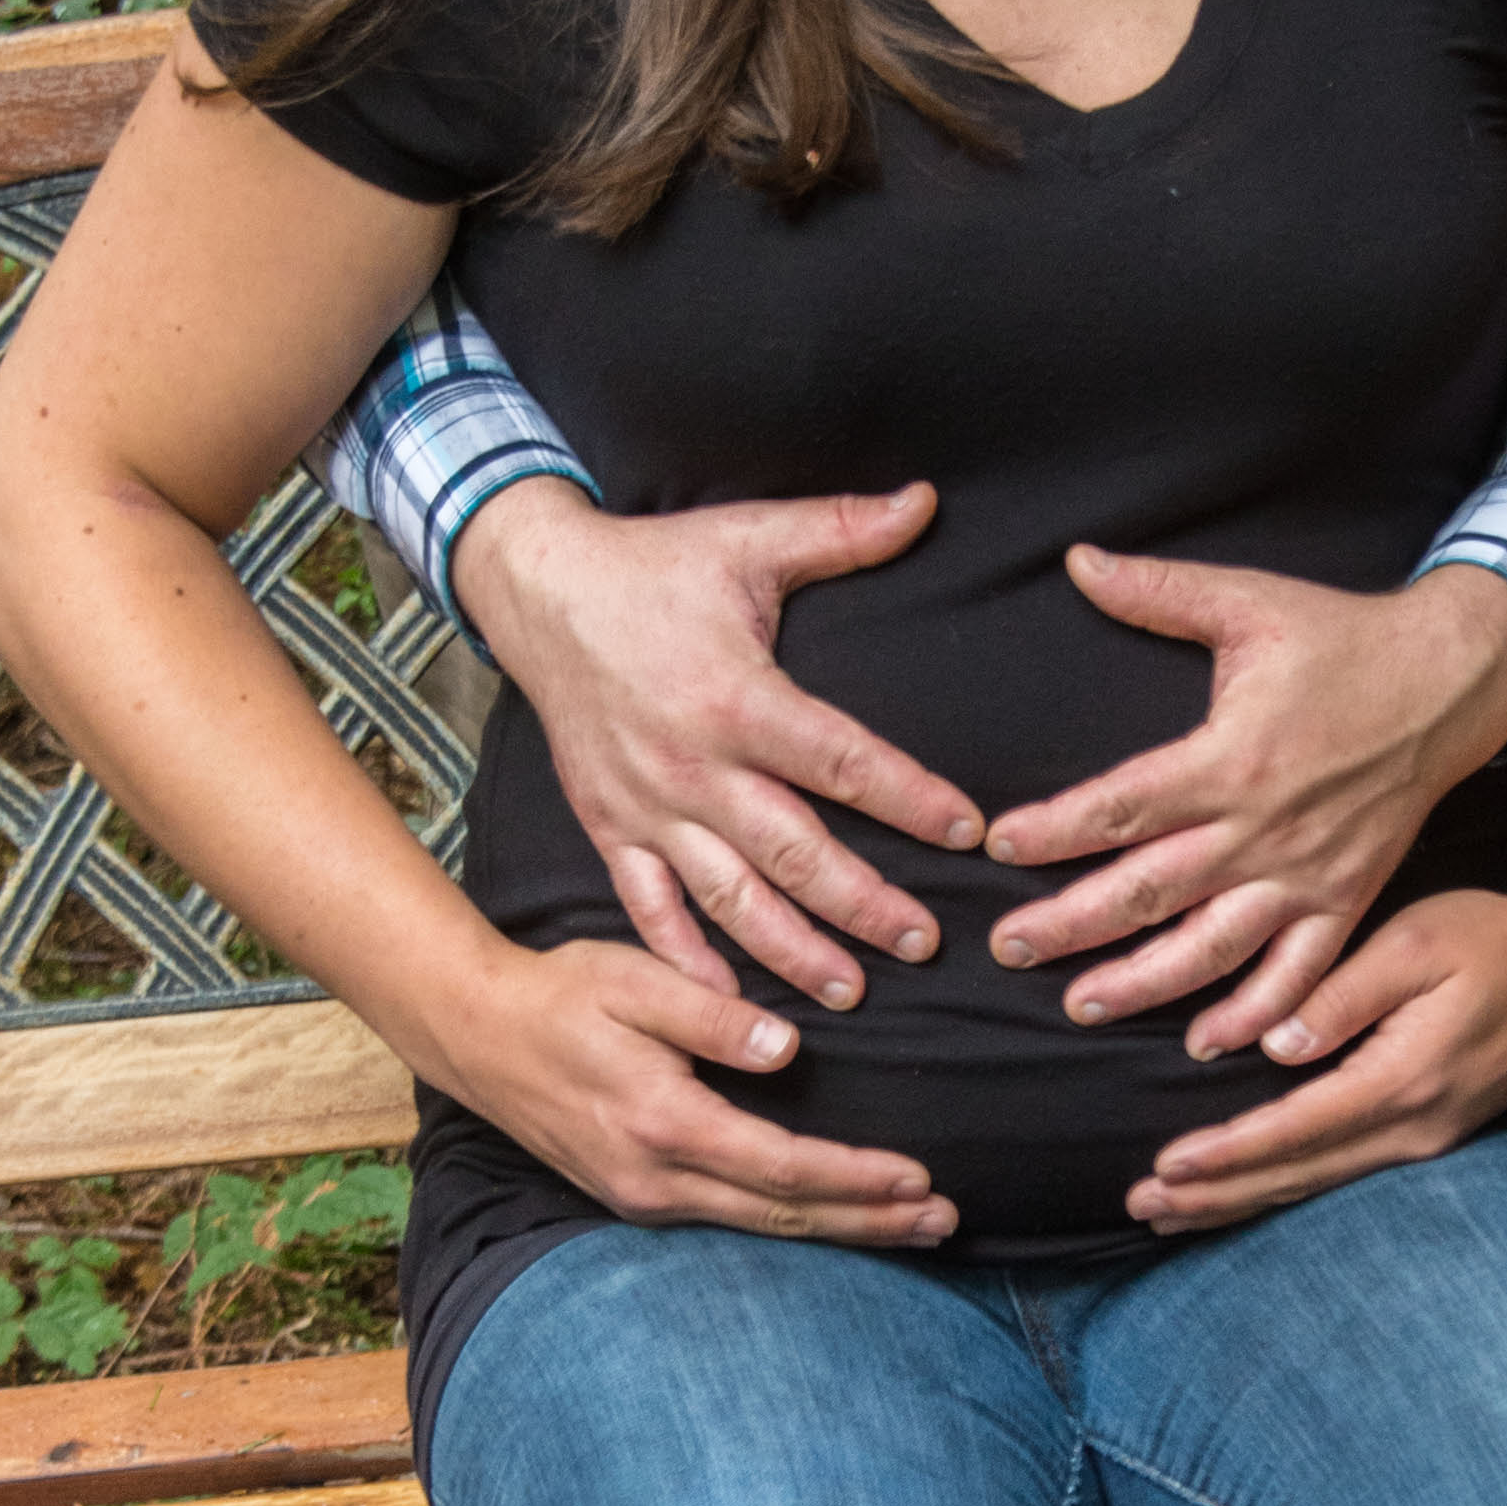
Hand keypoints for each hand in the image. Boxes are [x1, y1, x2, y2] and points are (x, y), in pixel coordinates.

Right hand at [453, 934, 955, 1246]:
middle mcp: (655, 1178)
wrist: (479, 1035)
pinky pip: (732, 1220)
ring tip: (911, 1226)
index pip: (782, 1167)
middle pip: (783, 1215)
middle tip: (944, 1219)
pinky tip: (835, 1217)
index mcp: (663, 1123)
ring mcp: (643, 1197)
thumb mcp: (633, 979)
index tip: (919, 1175)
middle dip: (869, 1220)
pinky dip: (794, 1222)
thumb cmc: (562, 994)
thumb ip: (711, 1013)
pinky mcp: (637, 1197)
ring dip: (841, 1228)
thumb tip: (788, 1049)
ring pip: (760, 1228)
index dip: (855, 1176)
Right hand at [457, 477, 981, 1007]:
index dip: (913, 799)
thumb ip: (842, 529)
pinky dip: (685, 962)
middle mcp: (692, 765)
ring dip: (791, 952)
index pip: (845, 762)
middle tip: (924, 944)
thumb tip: (927, 501)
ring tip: (850, 993)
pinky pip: (648, 909)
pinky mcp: (609, 827)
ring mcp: (646, 806)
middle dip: (864, 905)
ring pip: (729, 898)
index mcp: (737, 697)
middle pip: (795, 853)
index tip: (970, 833)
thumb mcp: (748, 538)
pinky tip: (730, 1005)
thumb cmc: (653, 566)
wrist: (536, 588)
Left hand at [983, 556, 1506, 1051]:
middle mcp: (1263, 828)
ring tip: (1080, 1005)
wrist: (1451, 680)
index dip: (1053, 830)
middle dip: (1072, 926)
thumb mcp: (1249, 600)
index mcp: (1230, 757)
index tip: (997, 848)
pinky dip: (1255, 1015)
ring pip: (1213, 947)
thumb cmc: (1342, 637)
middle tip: (1008, 950)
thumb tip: (1075, 560)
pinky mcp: (1347, 899)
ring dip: (1144, 984)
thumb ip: (1157, 590)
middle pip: (1150, 891)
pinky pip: (1298, 974)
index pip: (1121, 806)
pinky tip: (1206, 1044)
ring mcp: (1308, 874)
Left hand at [1127, 883, 1506, 1232]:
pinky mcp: (1426, 1136)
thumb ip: (1344, 994)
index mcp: (1401, 1080)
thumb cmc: (1491, 941)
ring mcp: (1423, 1141)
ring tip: (1169, 1214)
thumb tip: (1277, 1043)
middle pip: (1296, 1174)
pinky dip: (1280, 1189)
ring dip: (1239, 1201)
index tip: (1165, 1164)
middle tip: (1139, 1204)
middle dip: (1214, 1194)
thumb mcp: (1416, 944)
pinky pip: (1338, 1176)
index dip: (1226, 1151)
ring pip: (1314, 1185)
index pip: (1295, 1128)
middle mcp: (1411, 1128)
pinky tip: (1240, 1197)